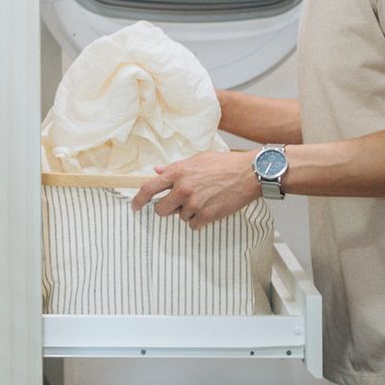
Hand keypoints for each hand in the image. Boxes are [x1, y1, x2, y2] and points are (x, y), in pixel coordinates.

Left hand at [131, 150, 260, 228]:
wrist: (248, 173)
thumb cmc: (224, 164)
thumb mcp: (197, 159)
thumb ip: (175, 167)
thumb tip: (157, 171)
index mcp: (178, 172)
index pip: (149, 188)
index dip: (138, 200)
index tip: (135, 207)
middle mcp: (183, 188)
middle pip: (161, 210)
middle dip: (166, 209)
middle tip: (177, 205)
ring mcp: (194, 203)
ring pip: (180, 217)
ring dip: (188, 212)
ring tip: (204, 199)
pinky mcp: (207, 214)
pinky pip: (194, 225)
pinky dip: (200, 220)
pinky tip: (210, 208)